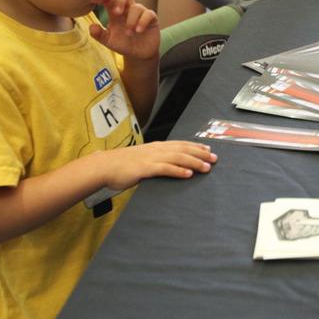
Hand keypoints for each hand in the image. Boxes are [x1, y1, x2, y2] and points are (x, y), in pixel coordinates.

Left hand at [89, 0, 159, 60]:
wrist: (138, 54)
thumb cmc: (123, 44)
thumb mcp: (108, 41)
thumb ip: (99, 34)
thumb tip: (92, 27)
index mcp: (115, 12)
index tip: (101, 1)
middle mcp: (128, 9)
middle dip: (120, 0)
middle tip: (116, 13)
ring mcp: (140, 13)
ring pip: (136, 7)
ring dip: (131, 20)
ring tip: (128, 33)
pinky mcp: (151, 19)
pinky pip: (148, 14)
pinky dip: (142, 22)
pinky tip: (138, 31)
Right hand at [97, 141, 217, 189]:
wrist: (104, 166)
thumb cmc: (121, 165)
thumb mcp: (141, 159)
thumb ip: (154, 161)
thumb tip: (167, 166)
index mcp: (156, 147)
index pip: (180, 144)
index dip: (195, 146)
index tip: (208, 149)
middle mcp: (156, 150)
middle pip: (183, 149)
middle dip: (200, 154)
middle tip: (215, 158)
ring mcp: (151, 158)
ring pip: (178, 158)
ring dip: (194, 162)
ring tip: (207, 167)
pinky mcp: (145, 168)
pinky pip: (165, 169)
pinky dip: (178, 171)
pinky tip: (188, 174)